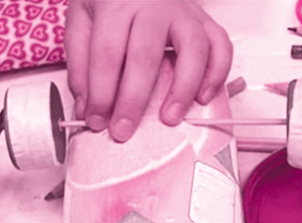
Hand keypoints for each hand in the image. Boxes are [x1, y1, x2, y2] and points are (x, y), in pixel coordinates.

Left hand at [65, 0, 232, 141]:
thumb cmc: (111, 1)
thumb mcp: (82, 20)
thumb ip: (81, 65)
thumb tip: (86, 109)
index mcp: (117, 3)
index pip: (107, 54)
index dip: (101, 93)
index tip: (97, 121)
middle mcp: (153, 4)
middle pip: (145, 56)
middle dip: (133, 101)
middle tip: (124, 131)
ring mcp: (184, 12)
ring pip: (192, 50)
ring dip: (182, 90)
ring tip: (169, 119)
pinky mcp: (205, 21)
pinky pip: (221, 46)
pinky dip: (217, 74)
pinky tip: (202, 97)